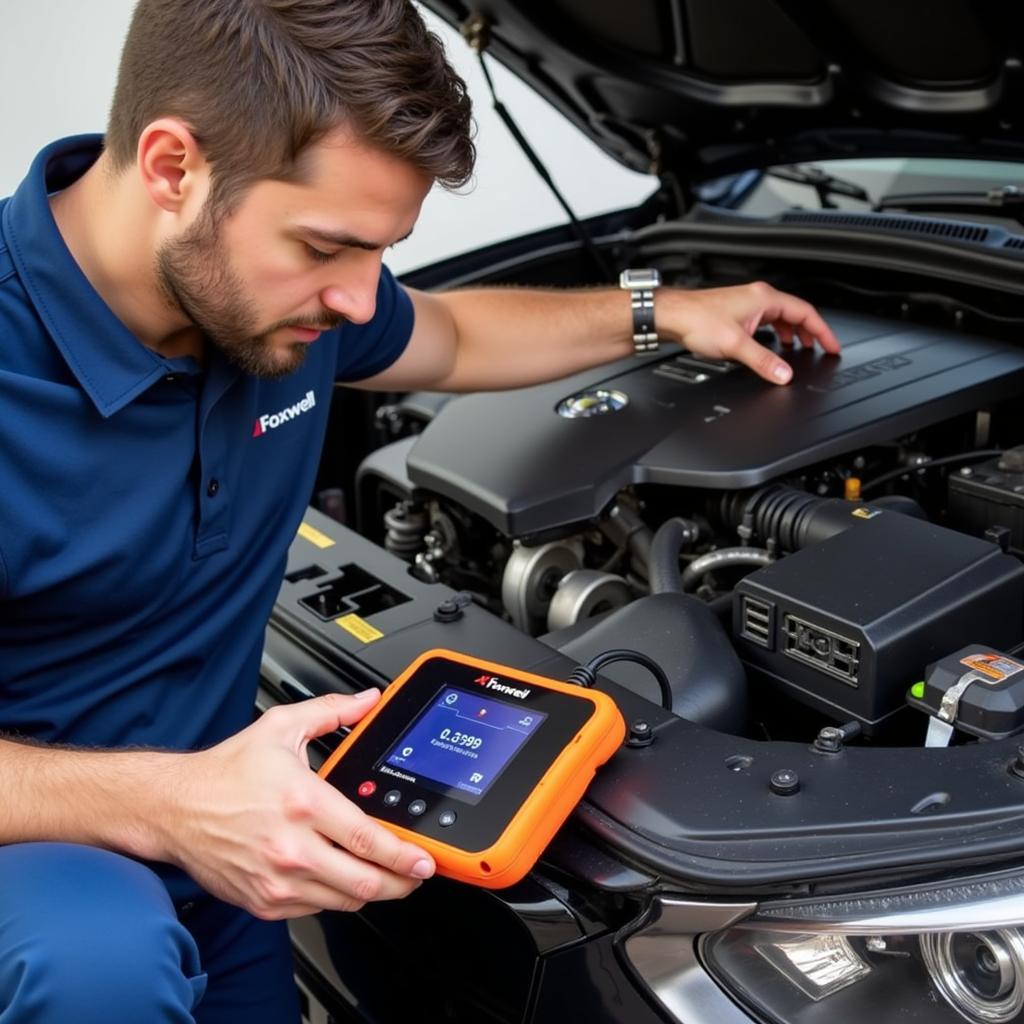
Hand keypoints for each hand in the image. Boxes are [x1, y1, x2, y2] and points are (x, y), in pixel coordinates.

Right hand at [160, 690, 434, 919]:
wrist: (174, 808)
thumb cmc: (224, 772)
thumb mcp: (280, 727)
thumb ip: (330, 712)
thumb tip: (366, 701)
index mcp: (302, 803)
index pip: (367, 839)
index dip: (403, 854)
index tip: (424, 858)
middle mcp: (291, 847)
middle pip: (364, 882)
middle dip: (401, 883)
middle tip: (416, 874)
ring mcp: (277, 880)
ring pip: (343, 901)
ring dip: (372, 892)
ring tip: (386, 877)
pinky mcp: (263, 901)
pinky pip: (315, 910)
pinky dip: (335, 898)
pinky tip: (341, 879)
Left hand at [660, 281, 840, 383]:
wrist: (672, 316)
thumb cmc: (697, 320)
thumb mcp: (736, 345)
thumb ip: (763, 361)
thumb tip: (784, 375)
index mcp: (765, 299)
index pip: (806, 312)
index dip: (823, 331)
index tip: (832, 346)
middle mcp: (758, 297)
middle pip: (796, 313)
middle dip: (810, 333)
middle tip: (820, 350)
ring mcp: (748, 304)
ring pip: (781, 317)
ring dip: (792, 333)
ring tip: (799, 349)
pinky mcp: (737, 312)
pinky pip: (767, 321)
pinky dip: (776, 333)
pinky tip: (771, 345)